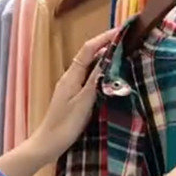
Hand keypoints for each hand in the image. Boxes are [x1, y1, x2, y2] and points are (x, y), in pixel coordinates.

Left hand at [32, 30, 115, 161]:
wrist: (48, 144)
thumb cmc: (65, 125)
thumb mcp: (83, 102)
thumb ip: (95, 80)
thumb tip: (107, 58)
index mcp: (71, 76)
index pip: (88, 49)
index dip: (104, 38)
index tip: (121, 31)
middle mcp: (70, 77)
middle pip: (89, 55)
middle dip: (106, 46)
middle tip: (127, 42)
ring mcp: (71, 86)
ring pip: (90, 67)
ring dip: (105, 59)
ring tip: (124, 55)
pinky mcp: (74, 96)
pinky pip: (89, 78)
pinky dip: (101, 73)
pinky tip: (111, 77)